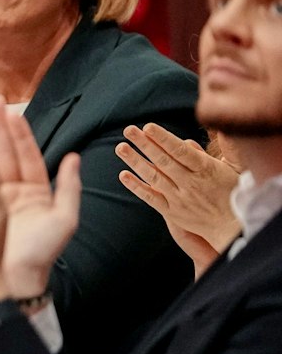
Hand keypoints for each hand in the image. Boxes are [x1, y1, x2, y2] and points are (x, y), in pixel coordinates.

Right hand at [0, 96, 80, 299]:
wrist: (15, 281)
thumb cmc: (41, 254)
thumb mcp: (64, 220)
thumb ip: (69, 188)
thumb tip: (73, 157)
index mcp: (36, 192)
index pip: (28, 155)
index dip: (20, 133)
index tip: (12, 111)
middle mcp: (13, 191)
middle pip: (5, 152)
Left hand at [117, 123, 241, 267]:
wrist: (234, 226)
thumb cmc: (231, 191)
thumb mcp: (226, 169)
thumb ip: (203, 156)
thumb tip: (184, 142)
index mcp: (207, 170)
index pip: (181, 151)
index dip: (163, 138)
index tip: (148, 126)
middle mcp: (191, 184)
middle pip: (164, 161)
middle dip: (144, 144)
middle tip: (128, 129)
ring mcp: (180, 199)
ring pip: (154, 177)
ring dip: (135, 161)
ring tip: (120, 147)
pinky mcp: (173, 213)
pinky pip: (151, 198)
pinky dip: (136, 187)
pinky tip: (123, 175)